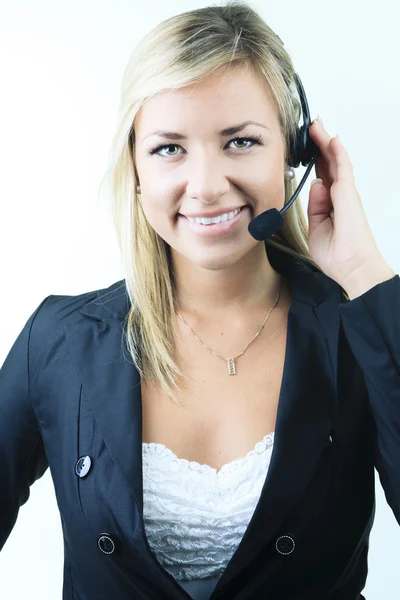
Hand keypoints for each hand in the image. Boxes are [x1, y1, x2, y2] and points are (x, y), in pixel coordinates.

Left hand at [306, 118, 392, 294]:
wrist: (352, 268)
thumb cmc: (337, 255)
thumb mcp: (316, 229)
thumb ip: (314, 207)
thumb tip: (315, 185)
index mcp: (332, 205)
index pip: (323, 176)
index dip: (316, 161)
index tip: (307, 148)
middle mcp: (341, 196)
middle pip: (329, 164)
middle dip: (320, 145)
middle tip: (312, 127)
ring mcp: (346, 194)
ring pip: (335, 161)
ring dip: (326, 142)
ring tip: (316, 125)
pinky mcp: (349, 195)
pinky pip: (343, 169)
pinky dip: (337, 152)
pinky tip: (331, 139)